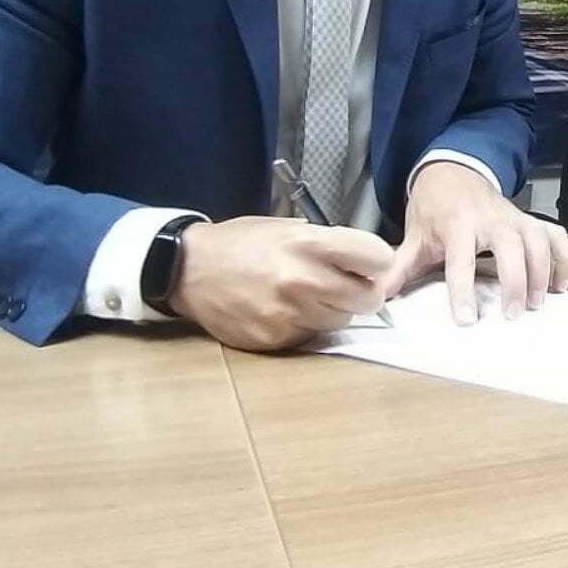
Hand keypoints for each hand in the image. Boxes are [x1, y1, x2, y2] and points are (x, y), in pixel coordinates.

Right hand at [169, 215, 394, 351]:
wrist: (189, 270)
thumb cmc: (243, 243)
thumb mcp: (288, 228)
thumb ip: (329, 244)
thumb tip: (366, 263)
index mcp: (311, 244)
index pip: (378, 259)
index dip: (376, 263)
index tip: (368, 265)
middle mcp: (304, 280)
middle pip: (369, 299)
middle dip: (362, 292)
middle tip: (345, 285)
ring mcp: (290, 314)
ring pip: (342, 321)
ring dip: (333, 310)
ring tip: (307, 295)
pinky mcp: (275, 339)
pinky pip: (311, 336)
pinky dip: (305, 325)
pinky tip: (284, 310)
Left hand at [376, 161, 567, 326]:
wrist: (454, 171)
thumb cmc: (434, 210)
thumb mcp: (414, 236)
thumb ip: (400, 267)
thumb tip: (377, 296)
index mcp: (458, 225)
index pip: (461, 260)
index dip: (463, 291)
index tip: (467, 320)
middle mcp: (491, 219)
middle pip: (511, 249)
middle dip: (515, 282)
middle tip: (514, 315)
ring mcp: (515, 218)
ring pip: (538, 242)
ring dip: (542, 273)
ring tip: (537, 303)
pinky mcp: (531, 220)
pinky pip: (556, 236)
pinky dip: (564, 259)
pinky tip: (560, 285)